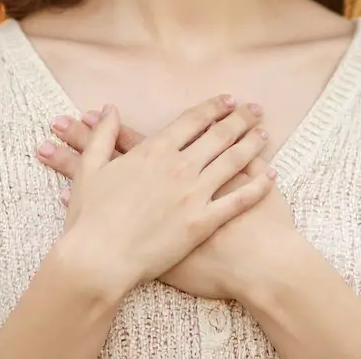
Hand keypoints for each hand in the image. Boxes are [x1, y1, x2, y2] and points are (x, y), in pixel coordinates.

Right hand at [43, 95, 276, 293]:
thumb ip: (102, 135)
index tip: (229, 100)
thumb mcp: (89, 169)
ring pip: (234, 161)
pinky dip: (258, 186)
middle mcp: (179, 166)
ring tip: (265, 134)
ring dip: (252, 144)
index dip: (214, 107)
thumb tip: (110, 109)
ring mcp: (194, 194)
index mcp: (154, 150)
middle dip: (241, 119)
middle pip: (220, 135)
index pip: (193, 120)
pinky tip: (271, 176)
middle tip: (256, 110)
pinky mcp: (203, 222)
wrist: (98, 260)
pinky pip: (239, 200)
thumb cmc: (90, 218)